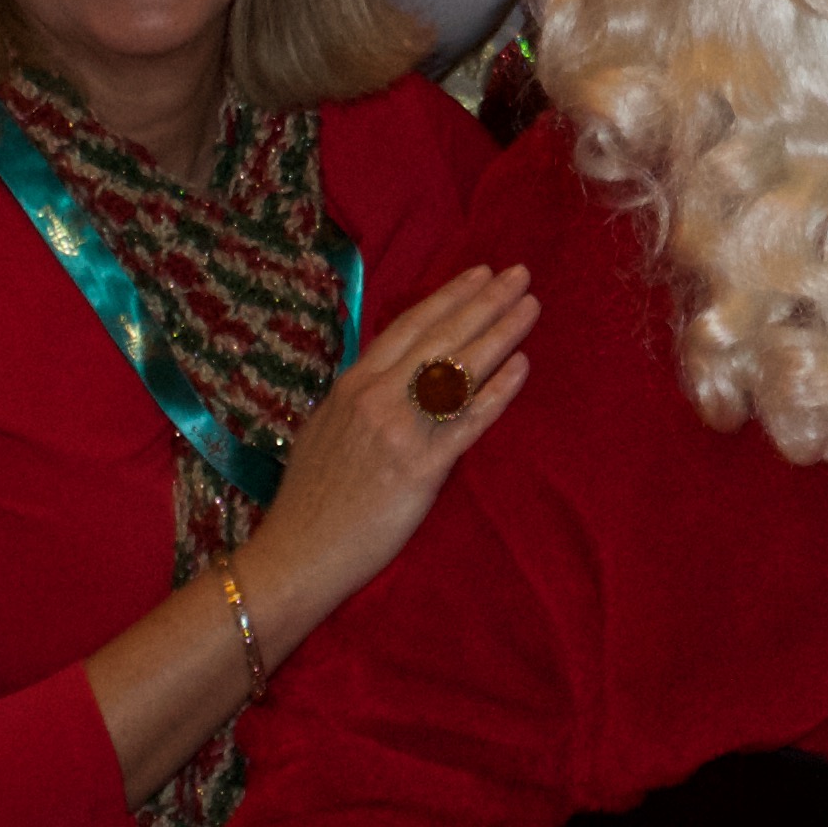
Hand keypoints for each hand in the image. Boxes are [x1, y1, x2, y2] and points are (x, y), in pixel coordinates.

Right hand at [242, 263, 539, 640]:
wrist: (298, 552)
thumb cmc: (309, 498)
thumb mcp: (324, 428)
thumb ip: (357, 398)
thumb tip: (386, 374)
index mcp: (352, 385)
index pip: (409, 327)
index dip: (448, 297)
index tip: (479, 274)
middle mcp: (377, 397)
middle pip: (441, 338)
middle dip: (484, 302)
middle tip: (520, 274)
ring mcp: (401, 430)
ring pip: (459, 369)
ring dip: (500, 333)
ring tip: (530, 306)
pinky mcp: (422, 468)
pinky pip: (468, 422)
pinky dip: (498, 391)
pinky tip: (522, 367)